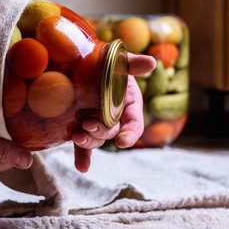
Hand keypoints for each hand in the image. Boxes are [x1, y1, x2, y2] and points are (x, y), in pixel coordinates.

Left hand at [72, 53, 155, 171]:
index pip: (134, 123)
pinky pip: (83, 145)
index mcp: (128, 104)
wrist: (82, 64)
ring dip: (89, 143)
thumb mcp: (119, 61)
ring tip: (77, 137)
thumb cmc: (106, 63)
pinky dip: (82, 157)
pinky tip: (81, 167)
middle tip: (87, 125)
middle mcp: (115, 118)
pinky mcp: (82, 128)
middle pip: (112, 132)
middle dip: (101, 132)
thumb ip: (133, 64)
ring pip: (97, 139)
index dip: (130, 134)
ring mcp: (98, 124)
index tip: (122, 142)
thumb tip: (151, 62)